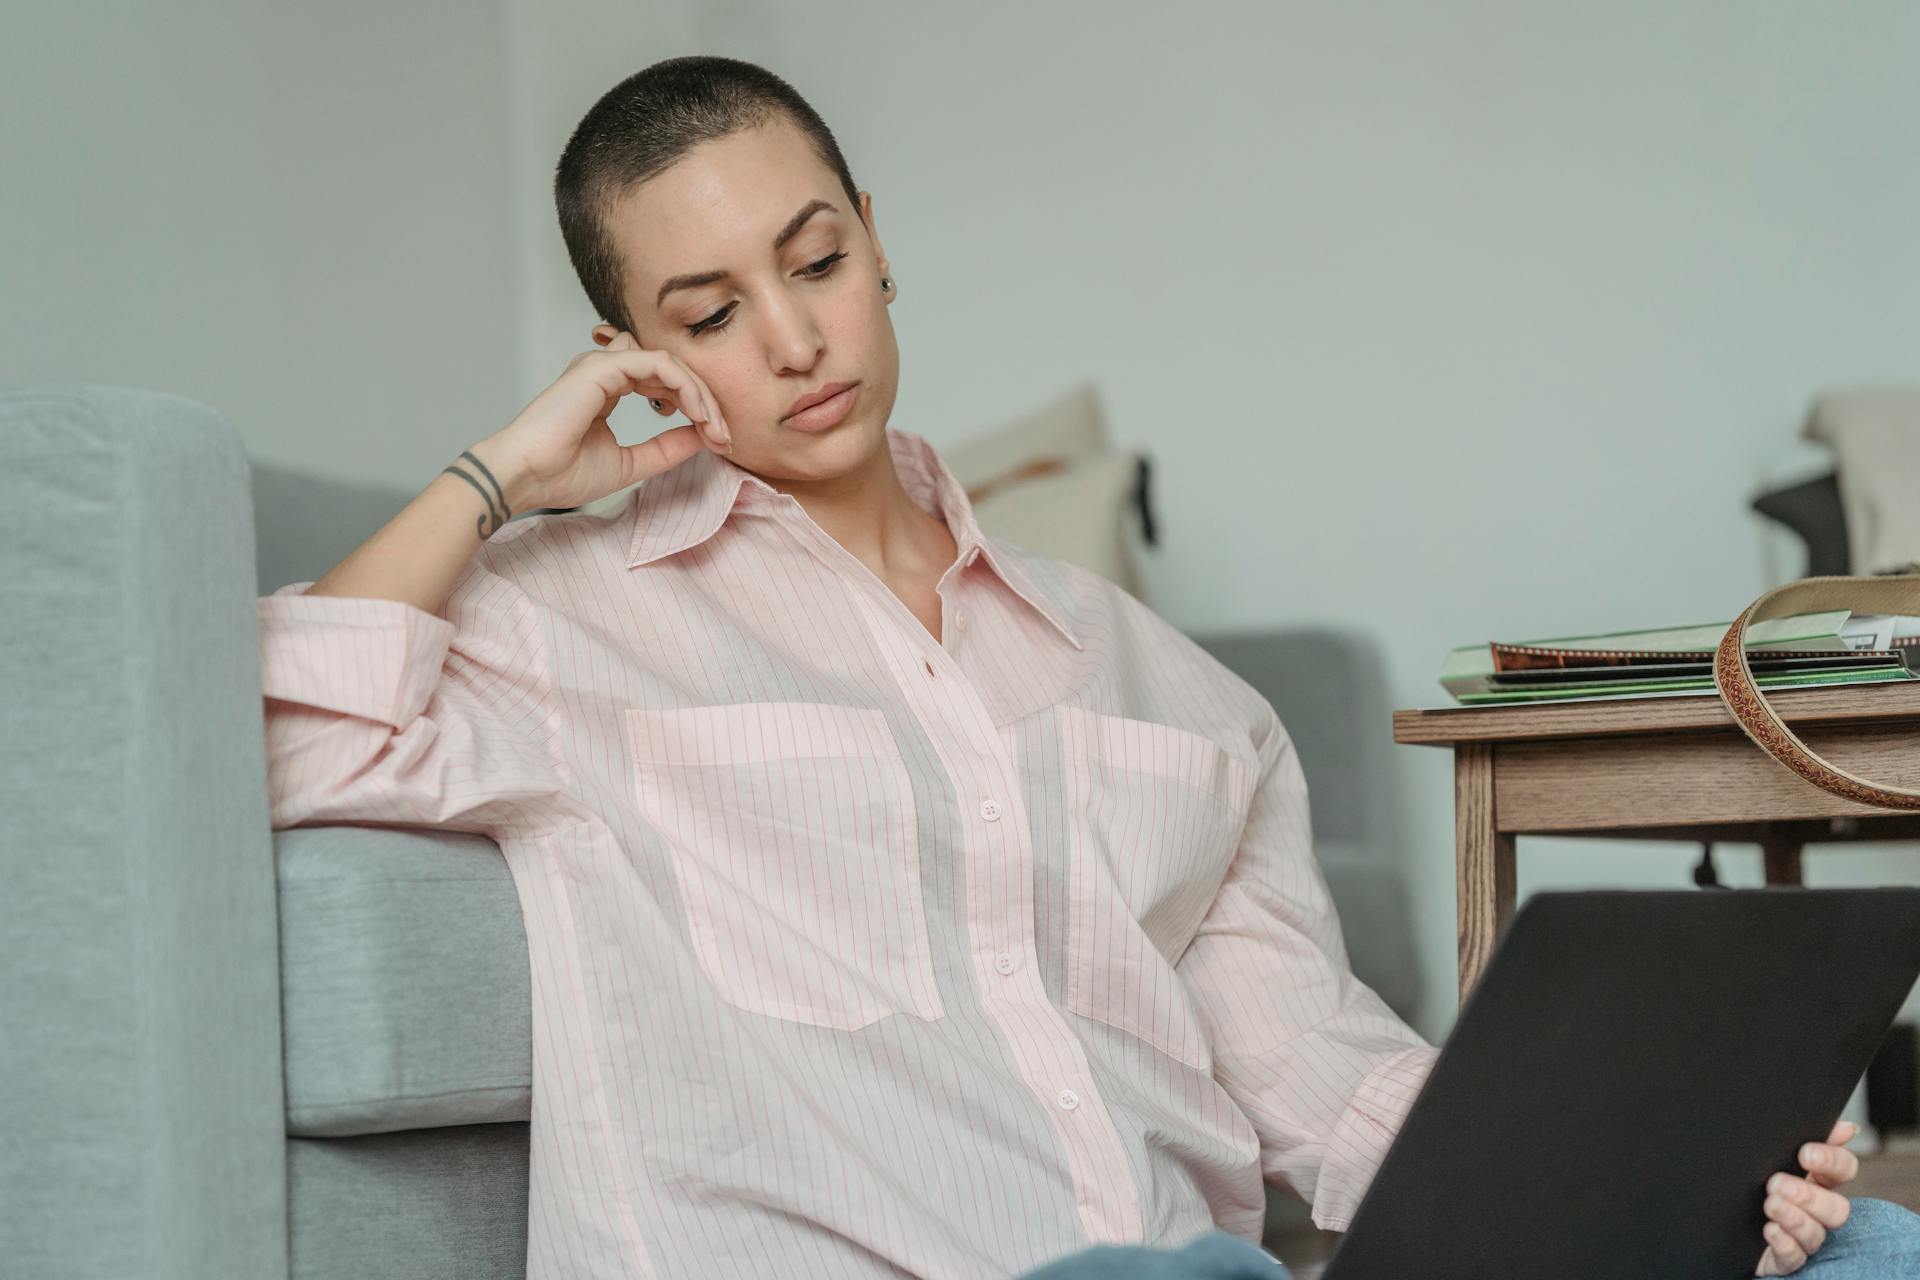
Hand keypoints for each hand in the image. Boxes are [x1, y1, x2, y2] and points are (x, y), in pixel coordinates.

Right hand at [479, 331, 731, 512]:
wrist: (523, 477)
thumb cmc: (560, 473)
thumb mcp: (631, 464)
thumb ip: (666, 448)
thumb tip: (703, 436)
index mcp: (608, 389)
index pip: (664, 381)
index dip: (696, 407)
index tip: (717, 441)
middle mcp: (606, 371)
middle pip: (672, 369)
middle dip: (705, 401)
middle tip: (724, 436)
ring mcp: (603, 366)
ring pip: (670, 363)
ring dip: (701, 395)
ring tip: (715, 428)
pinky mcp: (603, 368)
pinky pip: (660, 364)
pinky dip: (686, 387)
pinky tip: (698, 415)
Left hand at [1754, 1120, 1859, 1275]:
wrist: (1716, 1219)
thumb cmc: (1747, 1180)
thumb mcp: (1768, 1154)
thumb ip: (1798, 1137)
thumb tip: (1846, 1127)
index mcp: (1815, 1180)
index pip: (1843, 1169)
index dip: (1832, 1161)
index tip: (1805, 1154)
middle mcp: (1814, 1210)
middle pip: (1837, 1208)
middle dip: (1809, 1195)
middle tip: (1776, 1183)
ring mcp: (1801, 1236)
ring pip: (1816, 1234)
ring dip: (1794, 1218)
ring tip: (1770, 1204)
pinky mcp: (1784, 1258)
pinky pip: (1794, 1257)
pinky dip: (1784, 1243)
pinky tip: (1770, 1230)